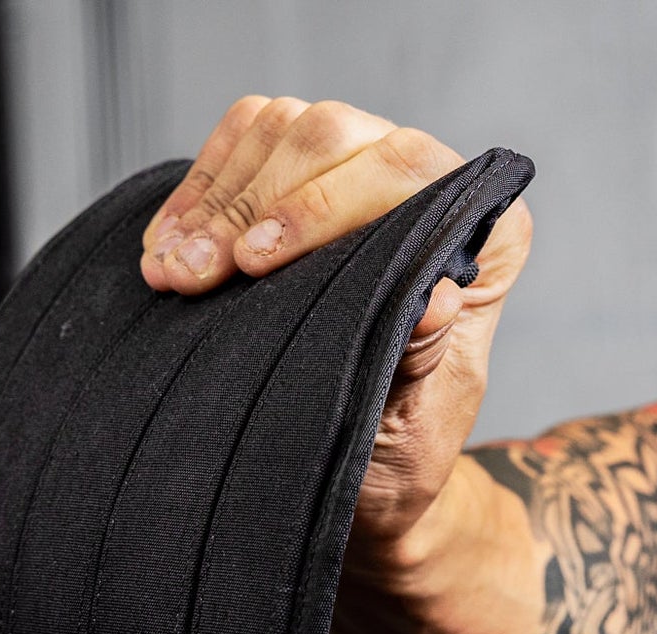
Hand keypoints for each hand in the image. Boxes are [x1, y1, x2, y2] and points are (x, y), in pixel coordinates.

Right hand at [140, 96, 533, 551]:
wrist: (358, 481)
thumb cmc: (394, 459)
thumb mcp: (408, 435)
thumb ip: (420, 366)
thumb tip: (436, 302)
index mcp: (487, 242)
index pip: (411, 175)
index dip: (322, 204)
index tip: (253, 263)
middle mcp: (431, 189)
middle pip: (334, 137)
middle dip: (249, 204)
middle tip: (190, 276)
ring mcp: (362, 169)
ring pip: (282, 128)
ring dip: (213, 199)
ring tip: (170, 271)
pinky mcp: (305, 173)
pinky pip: (245, 138)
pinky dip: (199, 188)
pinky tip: (169, 247)